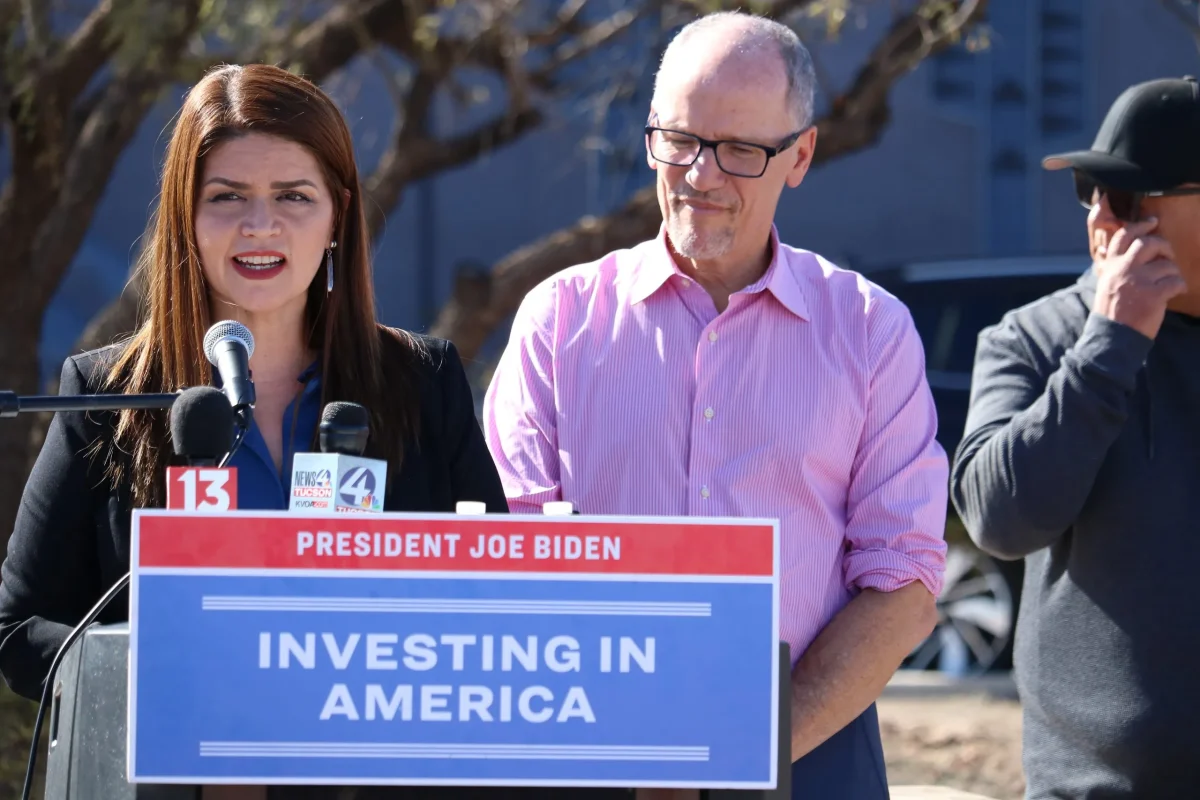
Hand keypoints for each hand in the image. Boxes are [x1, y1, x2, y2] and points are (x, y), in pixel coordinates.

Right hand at [1092, 217, 1187, 339]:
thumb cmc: (1112, 311)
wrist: (1112, 336)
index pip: (1124, 236)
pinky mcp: (1154, 295)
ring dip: (1173, 273)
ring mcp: (1139, 281)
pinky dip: (1180, 286)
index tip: (1152, 222)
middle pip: (1148, 243)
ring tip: (1170, 283)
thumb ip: (1117, 266)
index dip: (1140, 226)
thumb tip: (1134, 248)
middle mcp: (1124, 270)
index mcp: (1112, 266)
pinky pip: (1176, 282)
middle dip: (1164, 246)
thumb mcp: (1107, 283)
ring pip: (1167, 265)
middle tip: (1168, 255)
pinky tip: (1176, 292)